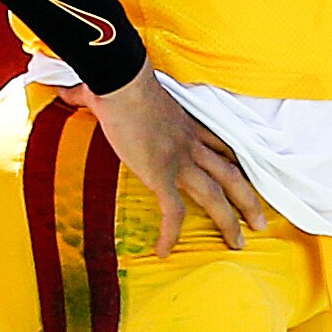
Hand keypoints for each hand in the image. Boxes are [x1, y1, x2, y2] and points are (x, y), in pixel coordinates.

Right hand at [84, 61, 267, 257]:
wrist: (121, 79)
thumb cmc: (118, 79)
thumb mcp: (120, 91)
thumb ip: (97, 95)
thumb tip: (70, 90)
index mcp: (186, 125)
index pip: (220, 147)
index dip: (235, 165)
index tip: (246, 180)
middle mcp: (190, 143)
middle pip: (231, 174)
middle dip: (248, 199)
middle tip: (261, 222)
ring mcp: (178, 159)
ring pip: (214, 195)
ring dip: (229, 220)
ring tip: (239, 244)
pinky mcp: (161, 172)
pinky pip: (172, 210)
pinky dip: (171, 233)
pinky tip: (164, 252)